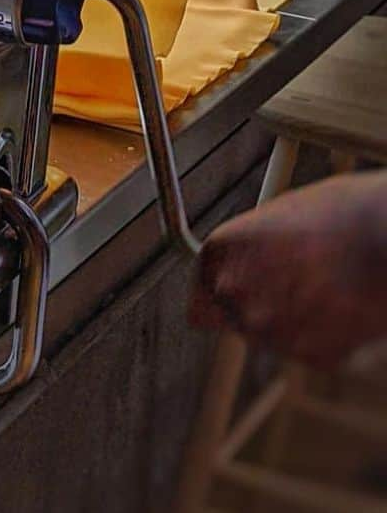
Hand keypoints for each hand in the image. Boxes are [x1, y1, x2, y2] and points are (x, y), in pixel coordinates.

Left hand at [189, 169, 386, 369]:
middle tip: (293, 289)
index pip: (202, 289)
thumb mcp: (278, 218)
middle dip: (257, 308)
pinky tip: (345, 306)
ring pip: (272, 335)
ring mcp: (269, 328)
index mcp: (221, 251)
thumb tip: (245, 269)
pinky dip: (325, 336)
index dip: (219, 292)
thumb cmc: (338, 214)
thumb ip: (251, 250)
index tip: (234, 293)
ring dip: (292, 322)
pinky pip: (309, 349)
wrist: (385, 238)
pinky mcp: (308, 355)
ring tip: (327, 288)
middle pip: (234, 316)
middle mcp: (234, 293)